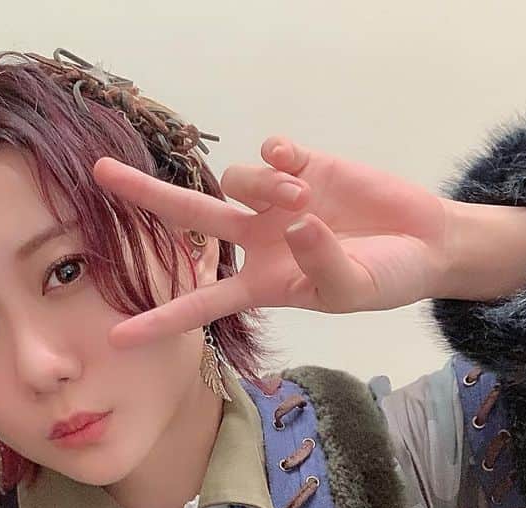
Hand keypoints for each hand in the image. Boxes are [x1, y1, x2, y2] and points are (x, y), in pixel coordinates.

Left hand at [93, 136, 451, 346]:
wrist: (426, 243)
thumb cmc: (386, 279)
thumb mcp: (352, 290)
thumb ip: (320, 263)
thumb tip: (293, 222)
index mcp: (261, 283)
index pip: (201, 304)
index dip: (160, 321)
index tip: (117, 339)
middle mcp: (256, 239)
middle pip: (188, 215)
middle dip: (145, 194)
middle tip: (99, 172)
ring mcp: (274, 200)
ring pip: (238, 179)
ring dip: (265, 186)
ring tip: (306, 199)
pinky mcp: (302, 165)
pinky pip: (270, 151)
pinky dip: (278, 155)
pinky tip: (301, 164)